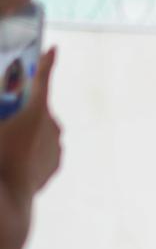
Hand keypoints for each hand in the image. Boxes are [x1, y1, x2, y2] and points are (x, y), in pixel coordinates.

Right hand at [0, 48, 59, 198]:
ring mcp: (56, 144)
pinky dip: (31, 149)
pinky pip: (43, 148)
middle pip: (36, 108)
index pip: (42, 78)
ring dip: (26, 131)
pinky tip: (15, 157)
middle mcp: (52, 125)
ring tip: (6, 143)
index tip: (53, 49)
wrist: (7, 199)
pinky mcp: (55, 161)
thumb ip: (3, 105)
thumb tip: (19, 117)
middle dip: (22, 109)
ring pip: (40, 130)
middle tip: (6, 121)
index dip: (46, 62)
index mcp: (36, 111)